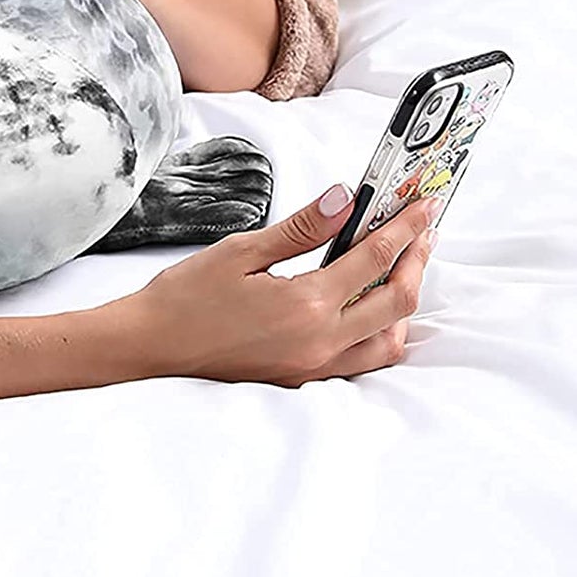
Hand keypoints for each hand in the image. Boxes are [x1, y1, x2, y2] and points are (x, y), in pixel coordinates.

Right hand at [129, 187, 440, 386]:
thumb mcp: (240, 250)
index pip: (373, 258)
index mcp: (306, 304)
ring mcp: (316, 365)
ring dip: (402, 301)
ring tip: (398, 265)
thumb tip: (344, 199)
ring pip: (388, 340)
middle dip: (415, 260)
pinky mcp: (305, 377)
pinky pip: (364, 360)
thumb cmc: (187, 295)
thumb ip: (300, 228)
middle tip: (421, 229)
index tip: (423, 205)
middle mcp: (321, 342)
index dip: (404, 227)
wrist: (153, 345)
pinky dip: (380, 332)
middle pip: (396, 301)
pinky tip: (368, 307)